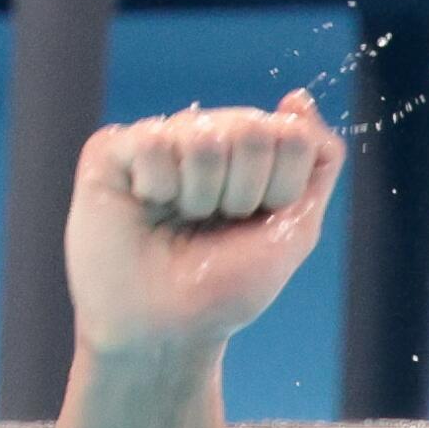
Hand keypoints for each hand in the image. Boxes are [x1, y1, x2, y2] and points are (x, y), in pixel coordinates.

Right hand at [65, 91, 343, 356]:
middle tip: (215, 223)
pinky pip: (154, 142)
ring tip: (181, 218)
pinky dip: (158, 187)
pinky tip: (145, 206)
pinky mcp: (114, 148)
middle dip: (244, 193)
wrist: (164, 328)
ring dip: (201, 195)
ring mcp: (161, 140)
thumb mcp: (295, 231)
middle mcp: (207, 138)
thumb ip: (315, 163)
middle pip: (252, 129)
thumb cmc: (225, 287)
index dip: (281, 189)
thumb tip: (297, 98)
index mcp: (253, 155)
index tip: (257, 222)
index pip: (291, 134)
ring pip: (203, 135)